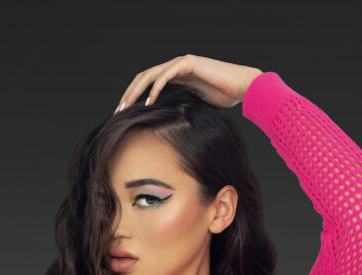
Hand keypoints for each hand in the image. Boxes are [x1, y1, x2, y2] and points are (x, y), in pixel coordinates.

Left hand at [114, 54, 262, 113]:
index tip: (125, 114)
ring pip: (151, 75)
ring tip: (127, 106)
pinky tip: (149, 101)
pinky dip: (156, 88)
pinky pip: (166, 75)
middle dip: (129, 94)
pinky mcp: (188, 64)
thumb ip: (181, 107)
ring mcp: (181, 64)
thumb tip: (168, 124)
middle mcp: (176, 67)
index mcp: (176, 77)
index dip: (135, 97)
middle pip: (144, 78)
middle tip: (119, 111)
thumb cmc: (225, 97)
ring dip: (137, 91)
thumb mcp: (196, 105)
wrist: (242, 87)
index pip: (149, 85)